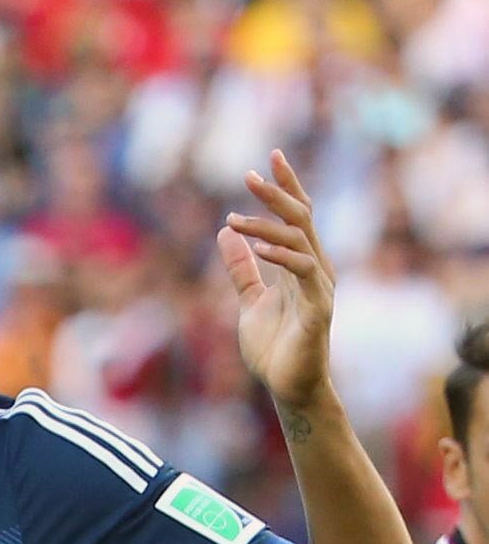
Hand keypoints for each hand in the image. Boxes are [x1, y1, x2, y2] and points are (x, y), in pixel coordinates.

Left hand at [223, 150, 336, 412]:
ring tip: (234, 216)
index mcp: (298, 263)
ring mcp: (319, 285)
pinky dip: (281, 256)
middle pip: (300, 218)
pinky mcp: (318, 306)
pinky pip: (303, 271)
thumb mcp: (249, 300)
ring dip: (267, 225)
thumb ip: (241, 268)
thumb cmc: (274, 346)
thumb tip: (225, 233)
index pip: (295, 215)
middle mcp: (314, 267)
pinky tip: (258, 248)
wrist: (288, 386)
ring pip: (299, 240)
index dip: (284, 186)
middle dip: (278, 193)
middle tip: (251, 172)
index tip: (269, 158)